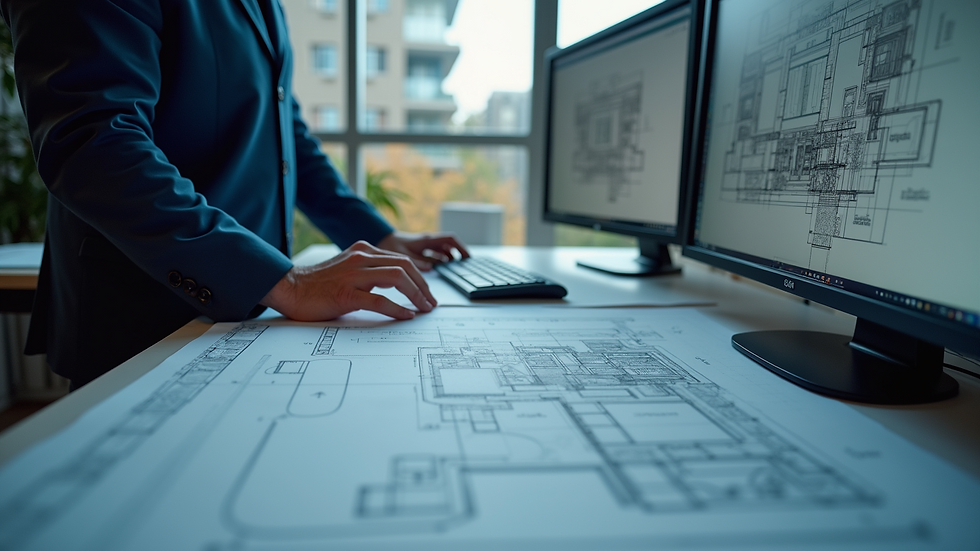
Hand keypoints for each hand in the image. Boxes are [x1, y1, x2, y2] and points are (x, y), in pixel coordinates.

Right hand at [261, 241, 436, 320]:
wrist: (290, 289)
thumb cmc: (318, 284)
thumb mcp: (349, 270)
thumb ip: (370, 273)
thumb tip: (397, 287)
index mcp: (363, 251)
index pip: (401, 260)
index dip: (419, 277)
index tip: (427, 293)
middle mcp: (360, 258)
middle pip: (404, 266)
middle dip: (423, 286)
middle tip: (431, 302)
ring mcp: (353, 275)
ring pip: (396, 278)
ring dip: (415, 295)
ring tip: (423, 308)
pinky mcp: (346, 293)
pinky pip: (379, 300)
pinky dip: (396, 308)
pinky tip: (406, 315)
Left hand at [376, 231, 469, 269]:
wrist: (381, 241)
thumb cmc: (390, 246)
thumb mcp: (402, 255)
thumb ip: (417, 261)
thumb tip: (431, 267)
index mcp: (426, 240)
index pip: (450, 239)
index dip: (460, 247)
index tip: (467, 257)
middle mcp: (428, 242)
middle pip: (449, 245)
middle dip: (458, 255)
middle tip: (464, 265)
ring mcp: (425, 246)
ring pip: (443, 250)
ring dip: (449, 258)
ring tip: (453, 270)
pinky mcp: (421, 251)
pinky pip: (436, 254)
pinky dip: (440, 261)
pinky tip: (439, 270)